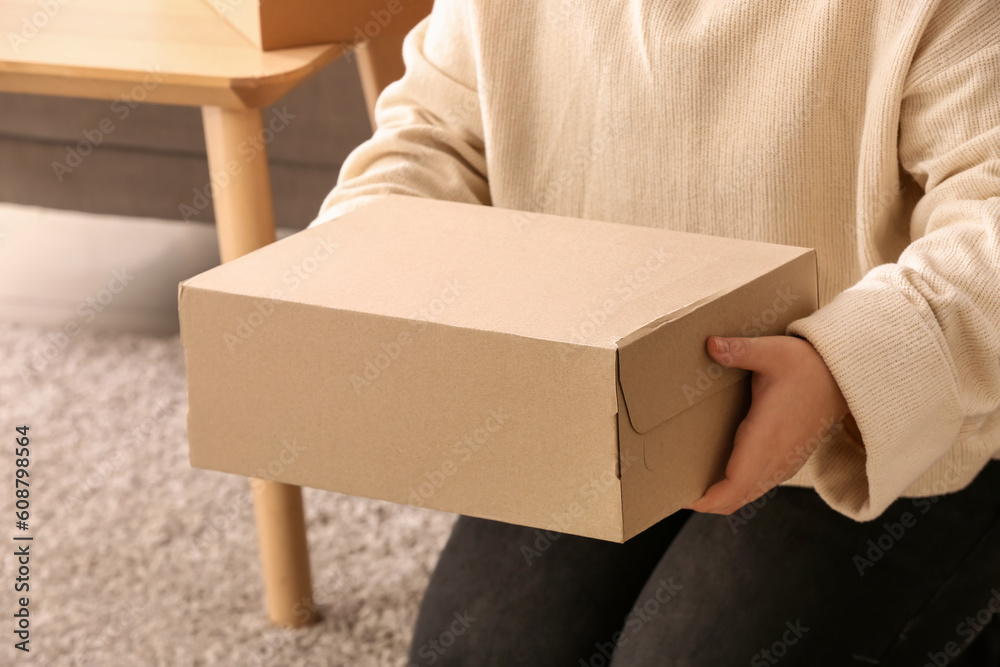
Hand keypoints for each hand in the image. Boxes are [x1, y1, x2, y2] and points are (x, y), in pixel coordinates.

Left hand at [685, 335, 848, 514]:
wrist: (843, 378)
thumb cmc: (806, 365)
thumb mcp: (772, 351)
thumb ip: (740, 350)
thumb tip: (710, 344)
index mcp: (767, 435)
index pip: (737, 483)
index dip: (711, 498)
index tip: (687, 500)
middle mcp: (777, 456)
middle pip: (738, 497)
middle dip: (708, 502)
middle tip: (677, 491)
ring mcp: (785, 462)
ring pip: (749, 494)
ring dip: (722, 498)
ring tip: (692, 486)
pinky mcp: (789, 461)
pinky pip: (759, 486)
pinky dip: (737, 490)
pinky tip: (719, 477)